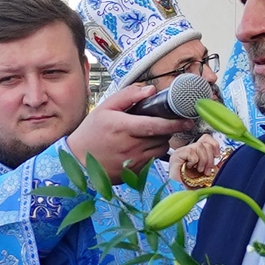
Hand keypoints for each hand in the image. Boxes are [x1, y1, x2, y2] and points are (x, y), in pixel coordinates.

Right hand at [63, 83, 194, 179]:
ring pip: (160, 150)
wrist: (78, 161)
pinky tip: (141, 148)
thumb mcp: (104, 108)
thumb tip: (150, 90)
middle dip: (166, 129)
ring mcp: (133, 162)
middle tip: (158, 123)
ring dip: (160, 141)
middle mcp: (130, 146)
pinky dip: (152, 153)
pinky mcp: (134, 173)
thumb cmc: (91, 133)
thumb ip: (128, 96)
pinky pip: (153, 161)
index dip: (174, 123)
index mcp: (122, 127)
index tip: (187, 120)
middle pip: (162, 137)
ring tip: (147, 135)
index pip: (155, 125)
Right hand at [168, 133, 226, 186]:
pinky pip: (191, 152)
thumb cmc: (194, 186)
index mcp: (196, 153)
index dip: (214, 145)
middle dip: (210, 158)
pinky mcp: (176, 156)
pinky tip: (189, 168)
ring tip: (199, 170)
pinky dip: (193, 161)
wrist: (184, 195)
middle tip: (207, 170)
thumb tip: (226, 158)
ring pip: (199, 146)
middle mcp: (189, 150)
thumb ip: (217, 165)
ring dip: (203, 161)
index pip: (206, 138)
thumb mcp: (211, 174)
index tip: (217, 156)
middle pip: (205, 143)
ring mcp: (181, 152)